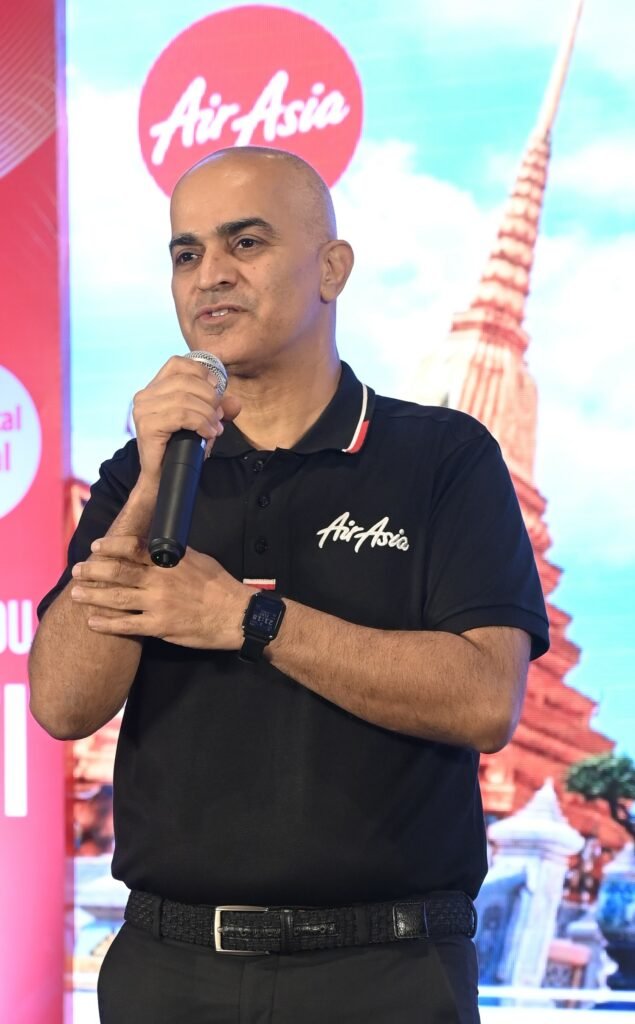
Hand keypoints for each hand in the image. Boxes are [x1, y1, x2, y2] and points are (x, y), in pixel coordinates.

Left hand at [70, 535, 249, 648]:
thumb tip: (154, 546)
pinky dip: (107, 623)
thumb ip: (174, 554)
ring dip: (93, 595)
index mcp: (169, 562)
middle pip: (118, 573)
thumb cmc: (219, 585)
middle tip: (77, 570)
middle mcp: (160, 581)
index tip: (97, 546)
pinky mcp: (159, 627)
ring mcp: (158, 604)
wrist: (235, 614)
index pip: (133, 548)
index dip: (112, 546)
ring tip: (76, 594)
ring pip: (117, 598)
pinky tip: (93, 621)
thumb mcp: (198, 559)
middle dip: (94, 571)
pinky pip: (127, 625)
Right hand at [132, 355, 241, 488]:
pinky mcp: (147, 426)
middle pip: (185, 381)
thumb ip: (218, 410)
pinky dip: (201, 423)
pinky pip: (181, 416)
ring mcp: (143, 410)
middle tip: (218, 416)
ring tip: (214, 428)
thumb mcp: (202, 422)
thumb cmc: (180, 447)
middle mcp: (145, 396)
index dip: (201, 371)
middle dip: (209, 397)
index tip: (217, 388)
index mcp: (155, 388)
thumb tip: (235, 403)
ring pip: (185, 399)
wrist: (162, 478)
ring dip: (207, 413)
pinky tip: (207, 433)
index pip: (177, 363)